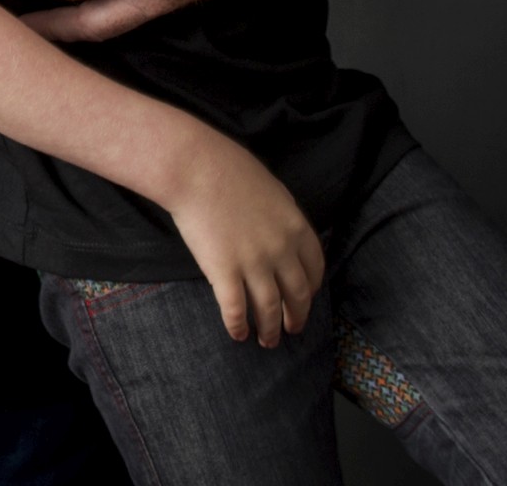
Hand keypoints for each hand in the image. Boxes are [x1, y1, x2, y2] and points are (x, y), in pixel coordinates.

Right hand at [164, 133, 324, 346]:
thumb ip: (281, 214)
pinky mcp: (224, 273)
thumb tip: (282, 231)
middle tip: (292, 328)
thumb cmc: (225, 165)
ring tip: (268, 341)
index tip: (305, 296)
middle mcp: (281, 251)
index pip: (315, 268)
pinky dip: (238, 326)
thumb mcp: (269, 187)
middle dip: (297, 316)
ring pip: (270, 309)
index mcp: (295, 227)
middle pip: (298, 295)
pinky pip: (236, 309)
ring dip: (271, 330)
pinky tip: (237, 334)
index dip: (311, 287)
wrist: (192, 167)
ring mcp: (253, 264)